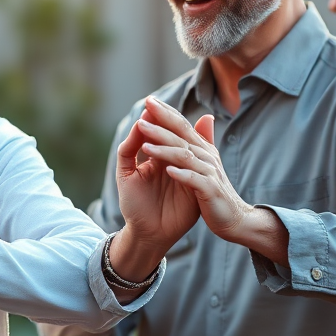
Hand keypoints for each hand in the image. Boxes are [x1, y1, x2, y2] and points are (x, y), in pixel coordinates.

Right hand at [112, 100, 200, 281]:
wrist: (161, 235)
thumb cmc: (180, 211)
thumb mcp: (195, 176)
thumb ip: (200, 149)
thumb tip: (209, 117)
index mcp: (166, 160)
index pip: (168, 134)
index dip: (172, 119)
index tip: (179, 106)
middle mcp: (149, 160)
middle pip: (151, 132)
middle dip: (155, 117)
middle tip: (157, 100)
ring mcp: (136, 167)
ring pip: (138, 139)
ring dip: (143, 125)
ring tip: (150, 111)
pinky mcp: (125, 176)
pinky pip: (126, 154)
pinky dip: (133, 141)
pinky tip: (140, 129)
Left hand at [137, 96, 288, 262]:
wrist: (232, 220)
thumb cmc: (213, 192)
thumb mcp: (205, 165)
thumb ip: (199, 143)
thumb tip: (206, 116)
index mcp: (201, 149)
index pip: (182, 126)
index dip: (167, 113)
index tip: (149, 100)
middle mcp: (206, 157)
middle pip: (182, 135)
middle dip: (162, 122)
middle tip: (144, 110)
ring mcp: (209, 173)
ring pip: (184, 156)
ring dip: (165, 149)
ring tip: (145, 144)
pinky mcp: (210, 191)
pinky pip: (194, 180)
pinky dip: (182, 174)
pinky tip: (168, 171)